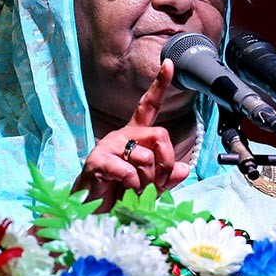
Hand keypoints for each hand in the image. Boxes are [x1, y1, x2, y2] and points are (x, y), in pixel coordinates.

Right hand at [72, 59, 190, 211]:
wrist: (91, 211)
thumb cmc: (119, 194)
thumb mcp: (150, 185)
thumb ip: (168, 177)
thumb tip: (184, 169)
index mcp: (135, 136)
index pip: (149, 105)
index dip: (160, 84)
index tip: (169, 64)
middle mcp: (123, 135)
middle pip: (160, 135)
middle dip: (166, 163)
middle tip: (156, 182)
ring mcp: (110, 146)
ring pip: (147, 157)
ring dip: (147, 181)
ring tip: (134, 190)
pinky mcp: (99, 160)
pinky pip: (129, 172)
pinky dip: (132, 187)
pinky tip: (121, 191)